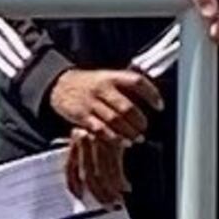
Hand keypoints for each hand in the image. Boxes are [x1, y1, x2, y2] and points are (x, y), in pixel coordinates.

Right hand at [47, 67, 161, 145]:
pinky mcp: (81, 116)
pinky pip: (100, 130)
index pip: (137, 82)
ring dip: (129, 132)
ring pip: (114, 120)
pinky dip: (114, 138)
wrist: (59, 84)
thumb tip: (150, 97)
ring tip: (137, 138)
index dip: (151, 94)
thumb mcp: (106, 77)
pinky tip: (122, 142)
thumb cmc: (88, 84)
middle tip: (145, 127)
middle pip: (126, 107)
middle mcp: (102, 88)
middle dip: (139, 120)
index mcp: (111, 77)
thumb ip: (125, 86)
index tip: (159, 106)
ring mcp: (90, 102)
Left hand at [61, 130, 128, 209]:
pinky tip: (126, 188)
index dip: (73, 184)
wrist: (119, 111)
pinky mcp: (115, 143)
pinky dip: (121, 180)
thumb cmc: (103, 126)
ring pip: (103, 174)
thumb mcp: (88, 136)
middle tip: (106, 205)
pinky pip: (117, 167)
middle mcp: (86, 143)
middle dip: (98, 194)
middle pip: (89, 175)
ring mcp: (100, 144)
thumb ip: (81, 153)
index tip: (79, 196)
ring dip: (111, 191)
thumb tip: (78, 177)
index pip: (70, 167)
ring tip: (117, 201)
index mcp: (75, 142)